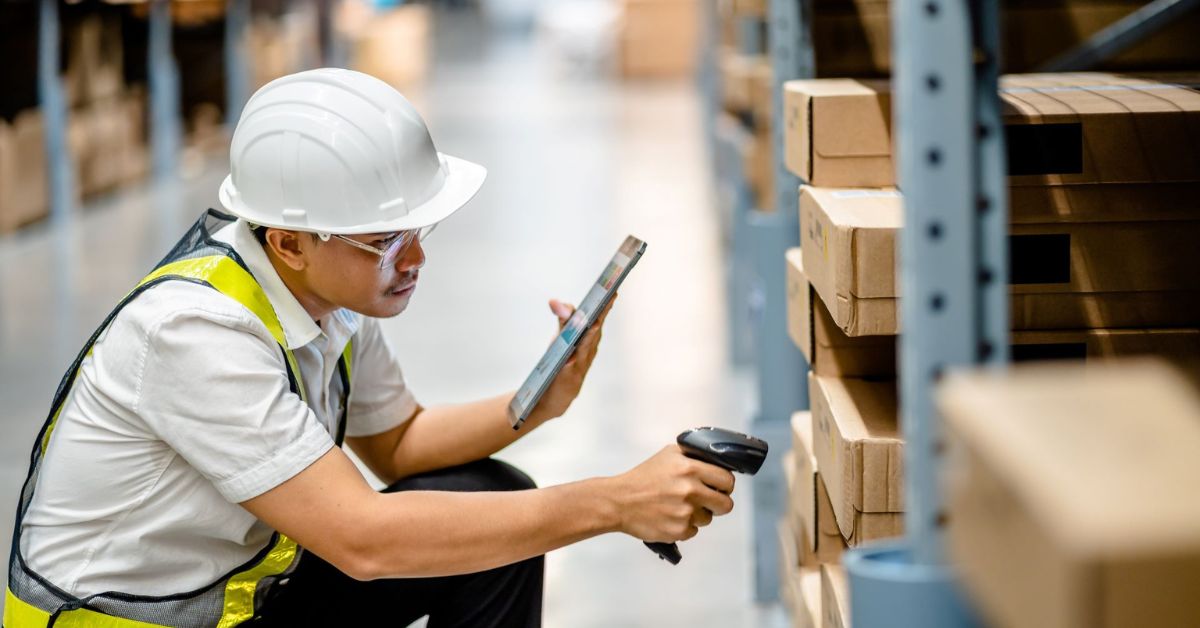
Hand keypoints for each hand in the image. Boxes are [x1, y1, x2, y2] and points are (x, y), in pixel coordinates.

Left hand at [524, 295, 615, 424]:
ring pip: (587, 347)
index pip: (600, 317)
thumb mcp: (561, 338)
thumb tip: (554, 301)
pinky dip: (574, 361)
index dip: (607, 304)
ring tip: (595, 322)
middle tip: (609, 299)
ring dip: (591, 335)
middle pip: (597, 329)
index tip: (614, 289)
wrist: (550, 396)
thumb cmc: (560, 362)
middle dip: (602, 315)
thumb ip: (563, 319)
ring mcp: (581, 365)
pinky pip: (572, 367)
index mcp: (590, 337)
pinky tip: (571, 357)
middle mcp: (589, 350)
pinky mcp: (569, 380)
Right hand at [608, 445, 735, 542]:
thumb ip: (694, 456)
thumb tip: (718, 462)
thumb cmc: (643, 477)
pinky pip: (693, 531)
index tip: (720, 487)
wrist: (619, 501)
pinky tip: (670, 517)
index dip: (725, 485)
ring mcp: (685, 512)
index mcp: (690, 468)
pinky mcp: (678, 530)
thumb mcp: (669, 454)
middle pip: (725, 504)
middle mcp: (690, 490)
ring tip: (679, 507)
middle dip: (719, 503)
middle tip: (707, 500)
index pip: (727, 480)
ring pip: (708, 519)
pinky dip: (684, 526)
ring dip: (698, 515)